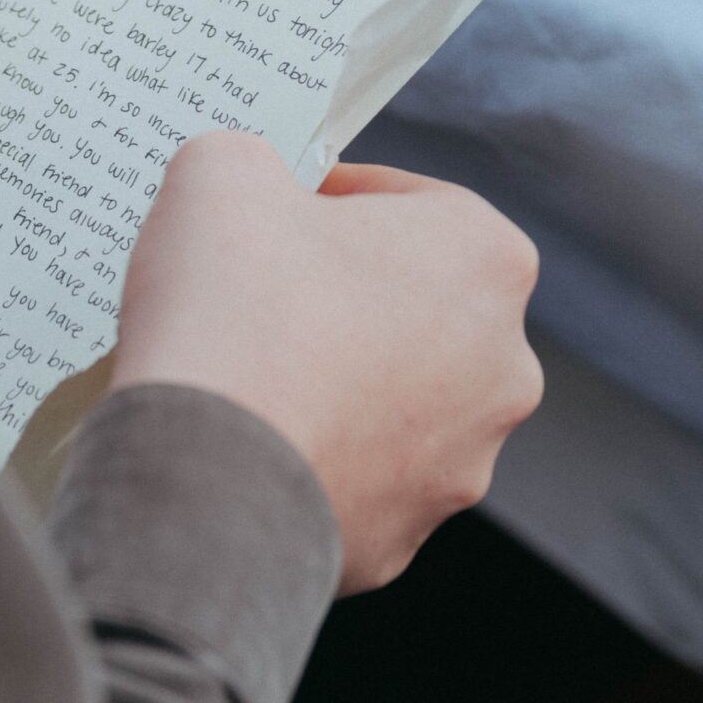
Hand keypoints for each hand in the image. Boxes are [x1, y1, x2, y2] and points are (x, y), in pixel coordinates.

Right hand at [113, 136, 541, 592]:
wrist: (201, 478)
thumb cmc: (233, 308)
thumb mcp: (224, 168)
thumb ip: (255, 158)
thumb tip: (251, 186)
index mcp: (487, 259)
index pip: (414, 203)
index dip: (337, 198)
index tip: (280, 210)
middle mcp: (502, 368)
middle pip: (414, 307)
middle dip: (344, 294)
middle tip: (259, 287)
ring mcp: (459, 467)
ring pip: (392, 401)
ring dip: (334, 381)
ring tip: (246, 368)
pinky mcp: (402, 544)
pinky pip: (354, 480)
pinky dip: (309, 458)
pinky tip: (248, 439)